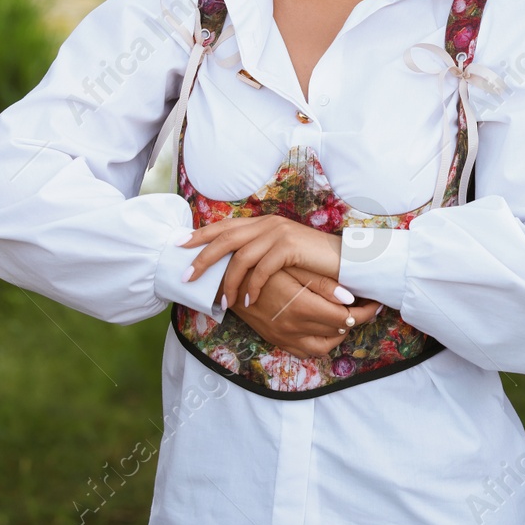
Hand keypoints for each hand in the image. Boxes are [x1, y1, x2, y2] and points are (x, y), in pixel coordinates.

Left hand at [182, 215, 341, 307]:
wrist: (345, 260)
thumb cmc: (312, 262)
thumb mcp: (280, 255)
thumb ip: (258, 254)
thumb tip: (229, 269)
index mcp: (263, 222)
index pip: (225, 226)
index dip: (200, 235)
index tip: (178, 245)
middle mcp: (268, 223)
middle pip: (225, 238)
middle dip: (203, 258)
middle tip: (186, 277)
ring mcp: (278, 233)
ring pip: (240, 257)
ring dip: (227, 281)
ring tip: (223, 302)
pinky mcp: (289, 246)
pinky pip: (261, 269)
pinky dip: (251, 287)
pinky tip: (247, 301)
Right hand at [230, 266, 382, 355]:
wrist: (222, 282)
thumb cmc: (258, 266)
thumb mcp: (290, 267)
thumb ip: (320, 283)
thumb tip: (349, 297)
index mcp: (301, 308)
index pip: (346, 318)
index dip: (365, 312)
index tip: (375, 301)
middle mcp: (294, 328)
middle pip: (338, 332)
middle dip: (357, 320)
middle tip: (366, 305)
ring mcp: (284, 337)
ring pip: (324, 347)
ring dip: (338, 334)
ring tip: (345, 315)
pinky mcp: (276, 340)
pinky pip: (305, 351)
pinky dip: (320, 342)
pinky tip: (324, 325)